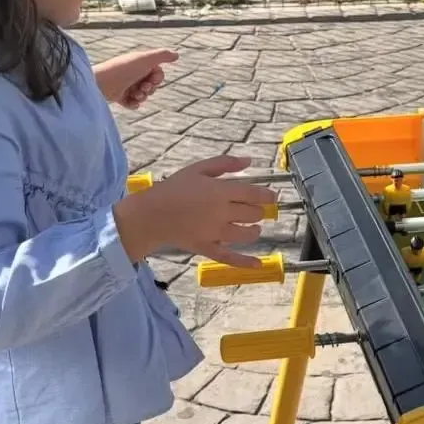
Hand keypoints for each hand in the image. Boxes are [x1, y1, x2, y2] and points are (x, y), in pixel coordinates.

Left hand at [94, 48, 177, 108]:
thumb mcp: (145, 59)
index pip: (157, 73)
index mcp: (139, 64)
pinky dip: (134, 104)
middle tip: (143, 87)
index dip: (158, 78)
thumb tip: (177, 54)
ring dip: (143, 96)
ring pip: (144, 95)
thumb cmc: (123, 69)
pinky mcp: (120, 97)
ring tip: (135, 94)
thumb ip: (162, 56)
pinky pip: (133, 104)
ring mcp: (126, 86)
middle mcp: (133, 74)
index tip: (152, 78)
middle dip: (150, 88)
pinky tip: (129, 101)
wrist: (101, 83)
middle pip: (152, 85)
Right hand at [113, 155, 278, 265]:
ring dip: (254, 231)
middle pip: (252, 214)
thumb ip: (225, 164)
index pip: (253, 194)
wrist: (150, 214)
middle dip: (258, 212)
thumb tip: (249, 160)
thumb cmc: (174, 188)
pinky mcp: (207, 248)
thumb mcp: (198, 169)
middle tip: (254, 211)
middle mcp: (221, 212)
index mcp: (220, 191)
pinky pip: (229, 257)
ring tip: (254, 228)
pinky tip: (258, 263)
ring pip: (246, 234)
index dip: (267, 196)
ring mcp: (215, 232)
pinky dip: (245, 262)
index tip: (273, 197)